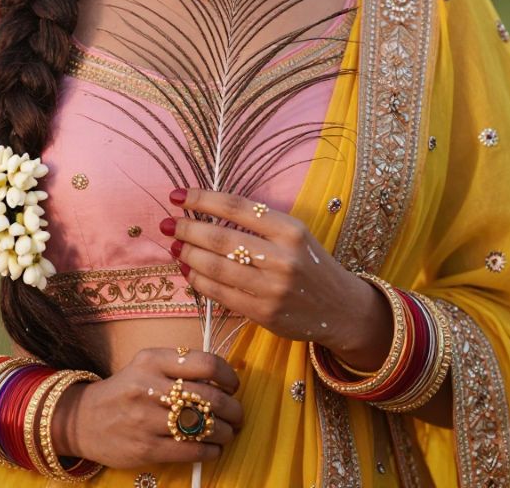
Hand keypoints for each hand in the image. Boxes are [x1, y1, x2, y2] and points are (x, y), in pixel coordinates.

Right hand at [54, 347, 242, 468]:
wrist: (85, 419)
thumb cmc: (126, 390)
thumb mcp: (147, 366)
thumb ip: (180, 366)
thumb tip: (222, 379)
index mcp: (153, 360)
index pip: (205, 363)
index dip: (228, 375)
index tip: (233, 385)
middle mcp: (149, 386)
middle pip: (208, 397)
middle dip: (233, 409)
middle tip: (238, 414)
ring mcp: (146, 419)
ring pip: (202, 426)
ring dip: (224, 432)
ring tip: (228, 432)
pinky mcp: (145, 448)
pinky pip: (190, 451)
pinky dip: (210, 451)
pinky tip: (213, 449)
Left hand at [161, 188, 392, 369]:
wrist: (341, 308)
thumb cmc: (310, 264)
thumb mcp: (293, 234)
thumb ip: (257, 224)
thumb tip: (205, 212)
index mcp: (289, 229)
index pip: (235, 207)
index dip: (202, 199)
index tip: (177, 196)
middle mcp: (282, 257)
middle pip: (221, 238)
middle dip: (187, 229)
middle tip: (168, 224)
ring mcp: (273, 288)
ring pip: (216, 267)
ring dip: (188, 256)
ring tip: (174, 247)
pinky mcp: (265, 314)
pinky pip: (221, 294)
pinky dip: (199, 281)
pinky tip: (188, 272)